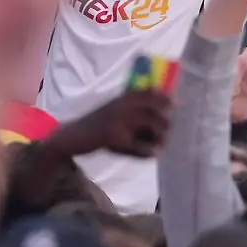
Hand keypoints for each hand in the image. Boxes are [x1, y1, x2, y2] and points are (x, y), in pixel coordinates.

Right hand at [48, 89, 171, 158]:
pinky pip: (135, 145)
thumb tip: (153, 120)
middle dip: (163, 121)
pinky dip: (146, 151)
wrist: (70, 137)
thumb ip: (128, 111)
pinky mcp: (111, 137)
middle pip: (149, 110)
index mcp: (119, 100)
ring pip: (145, 125)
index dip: (161, 95)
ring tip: (161, 145)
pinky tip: (153, 154)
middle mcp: (118, 107)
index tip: (176, 102)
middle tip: (168, 132)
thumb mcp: (111, 113)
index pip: (144, 92)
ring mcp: (114, 121)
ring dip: (157, 136)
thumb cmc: (93, 126)